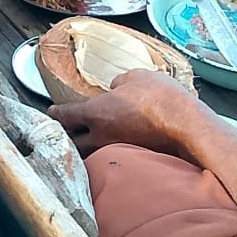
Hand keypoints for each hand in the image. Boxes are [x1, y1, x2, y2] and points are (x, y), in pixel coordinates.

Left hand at [50, 70, 207, 158]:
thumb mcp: (135, 77)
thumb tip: (114, 89)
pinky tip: (112, 146)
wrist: (185, 123)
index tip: (51, 112)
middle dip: (66, 137)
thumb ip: (118, 83)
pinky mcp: (132, 159)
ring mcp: (116, 150)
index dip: (55, 113)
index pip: (65, 116)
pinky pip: (111, 156)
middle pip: (72, 142)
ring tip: (84, 141)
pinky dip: (106, 153)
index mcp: (95, 112)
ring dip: (85, 148)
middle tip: (64, 130)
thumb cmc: (159, 95)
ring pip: (91, 154)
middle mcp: (100, 136)